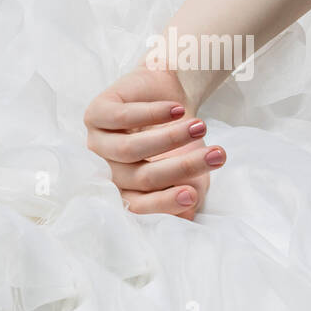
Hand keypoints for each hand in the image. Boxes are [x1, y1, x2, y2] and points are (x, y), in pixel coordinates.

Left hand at [83, 61, 226, 218]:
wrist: (172, 95)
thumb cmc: (181, 140)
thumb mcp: (194, 171)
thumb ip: (191, 193)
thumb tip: (187, 214)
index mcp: (128, 191)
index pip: (139, 206)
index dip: (165, 203)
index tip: (193, 194)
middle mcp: (108, 171)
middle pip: (141, 177)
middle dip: (183, 167)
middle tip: (215, 155)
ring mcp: (98, 143)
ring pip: (129, 150)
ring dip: (171, 138)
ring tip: (200, 127)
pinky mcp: (95, 114)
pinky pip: (121, 118)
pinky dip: (153, 114)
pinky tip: (177, 110)